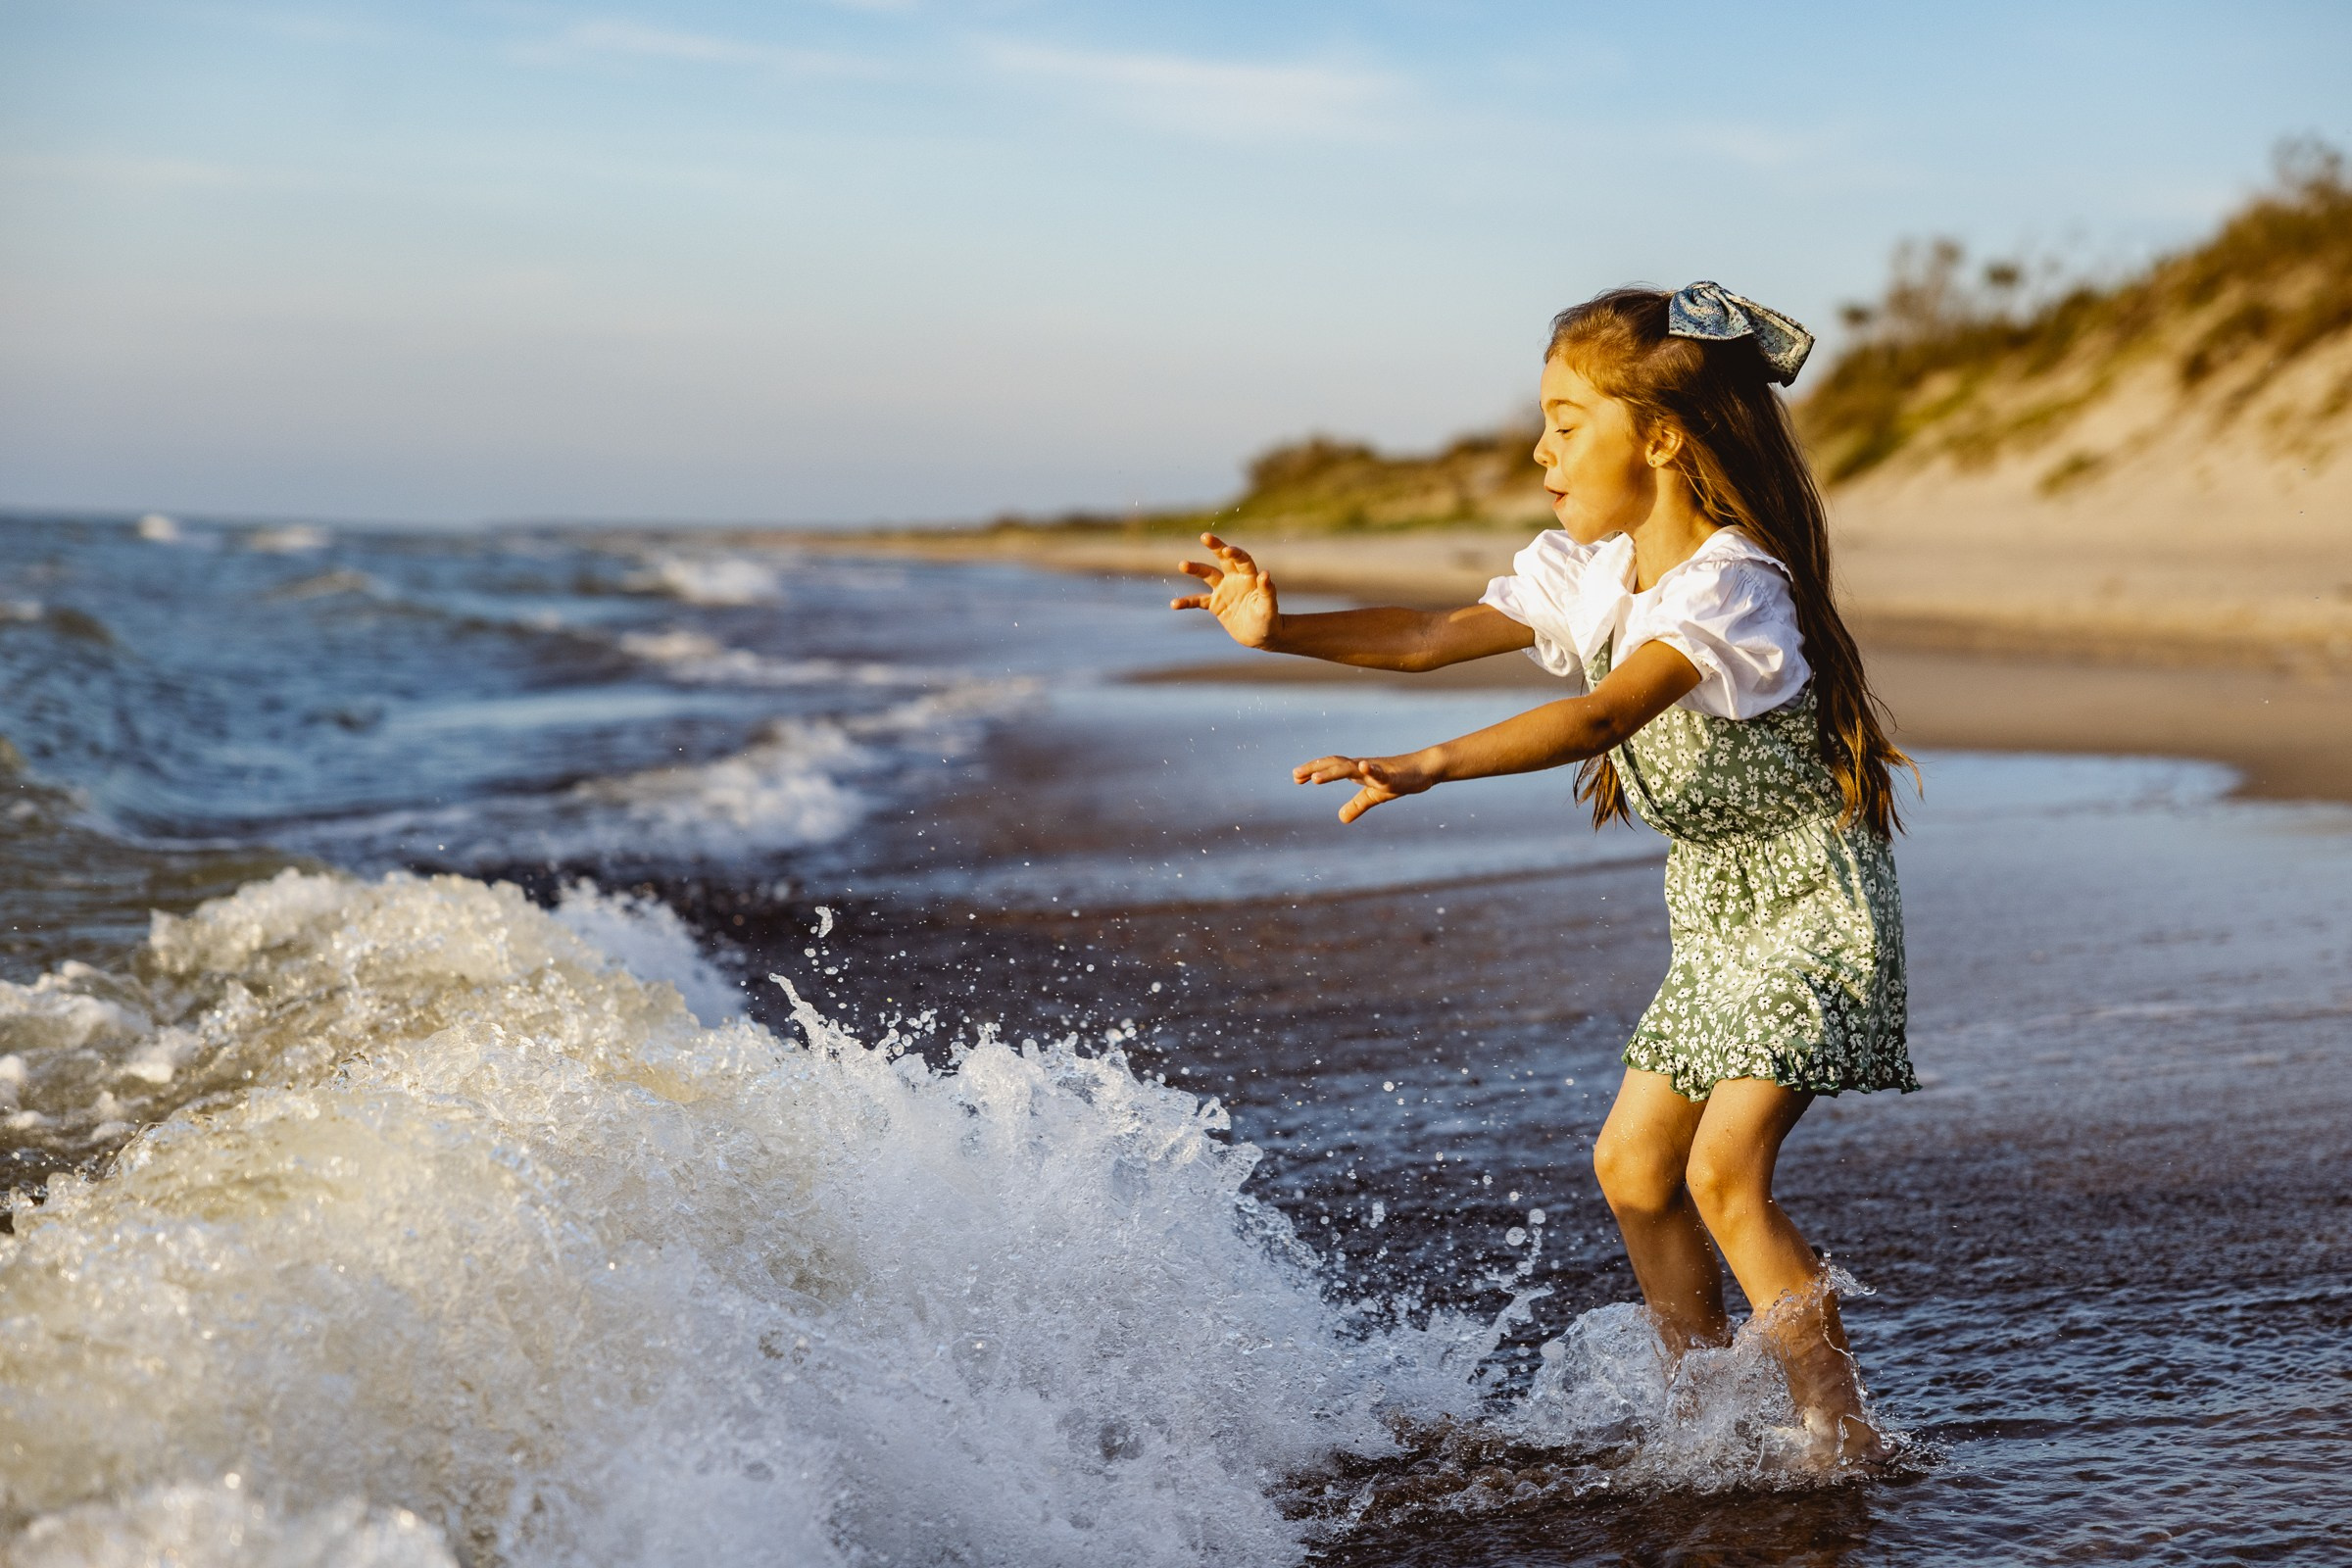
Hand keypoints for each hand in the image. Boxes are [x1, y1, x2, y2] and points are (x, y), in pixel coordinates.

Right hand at [1171, 534, 1279, 648]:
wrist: (1261, 636)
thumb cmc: (1269, 620)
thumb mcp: (1269, 607)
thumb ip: (1267, 591)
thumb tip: (1265, 574)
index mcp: (1250, 577)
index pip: (1242, 560)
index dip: (1235, 554)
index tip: (1227, 550)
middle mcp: (1235, 579)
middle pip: (1223, 559)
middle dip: (1215, 547)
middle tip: (1205, 536)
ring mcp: (1223, 590)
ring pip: (1207, 575)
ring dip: (1195, 569)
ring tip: (1182, 565)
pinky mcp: (1215, 604)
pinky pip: (1197, 600)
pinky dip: (1186, 602)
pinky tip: (1174, 604)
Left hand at [1292, 751, 1436, 823]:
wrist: (1424, 769)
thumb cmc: (1398, 779)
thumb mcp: (1374, 796)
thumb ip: (1357, 805)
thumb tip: (1341, 818)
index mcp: (1357, 771)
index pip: (1332, 767)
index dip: (1314, 770)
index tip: (1296, 778)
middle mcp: (1363, 767)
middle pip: (1336, 764)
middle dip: (1316, 769)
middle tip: (1296, 775)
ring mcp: (1376, 769)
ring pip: (1351, 768)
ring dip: (1333, 772)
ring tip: (1316, 778)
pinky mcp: (1392, 775)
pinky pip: (1379, 772)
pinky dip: (1369, 769)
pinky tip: (1362, 766)